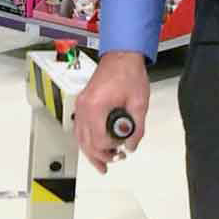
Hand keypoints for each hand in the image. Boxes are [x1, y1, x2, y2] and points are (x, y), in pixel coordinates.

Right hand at [75, 51, 148, 173]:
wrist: (122, 56)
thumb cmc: (128, 73)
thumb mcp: (139, 104)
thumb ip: (136, 128)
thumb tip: (131, 145)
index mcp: (96, 107)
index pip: (99, 140)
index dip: (111, 149)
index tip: (122, 149)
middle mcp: (84, 107)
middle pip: (85, 143)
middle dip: (100, 156)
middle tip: (114, 160)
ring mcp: (81, 105)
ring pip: (79, 138)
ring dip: (91, 152)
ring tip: (102, 163)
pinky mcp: (82, 104)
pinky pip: (80, 128)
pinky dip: (87, 140)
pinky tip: (94, 146)